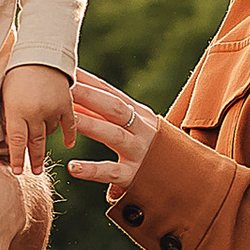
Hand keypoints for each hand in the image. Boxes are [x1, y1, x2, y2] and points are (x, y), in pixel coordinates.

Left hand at [0, 64, 73, 175]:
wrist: (40, 53)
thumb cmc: (16, 73)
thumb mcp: (6, 95)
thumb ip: (9, 118)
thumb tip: (11, 141)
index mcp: (17, 110)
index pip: (16, 142)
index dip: (17, 159)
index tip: (17, 172)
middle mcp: (35, 113)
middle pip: (35, 143)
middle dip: (34, 159)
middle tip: (35, 173)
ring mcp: (53, 109)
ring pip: (50, 132)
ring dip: (45, 139)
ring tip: (42, 148)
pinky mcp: (66, 104)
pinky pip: (69, 125)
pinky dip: (69, 135)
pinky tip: (68, 144)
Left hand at [68, 71, 159, 192]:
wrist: (187, 179)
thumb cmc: (151, 151)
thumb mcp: (135, 128)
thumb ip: (108, 116)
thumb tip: (75, 98)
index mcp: (139, 114)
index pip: (111, 93)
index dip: (89, 81)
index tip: (67, 70)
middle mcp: (142, 129)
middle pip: (113, 108)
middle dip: (88, 95)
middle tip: (63, 86)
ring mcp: (140, 152)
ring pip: (113, 135)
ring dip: (89, 125)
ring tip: (68, 118)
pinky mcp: (135, 176)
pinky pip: (112, 172)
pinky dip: (92, 170)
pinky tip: (72, 167)